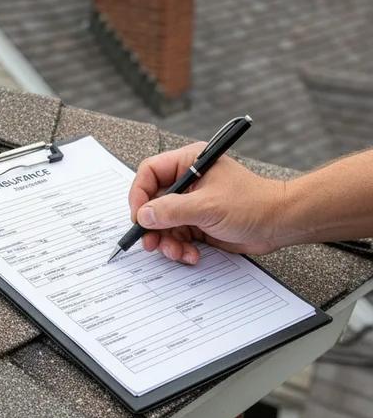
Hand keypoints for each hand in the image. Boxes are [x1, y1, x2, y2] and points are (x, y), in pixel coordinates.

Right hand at [128, 143, 286, 264]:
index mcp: (189, 163)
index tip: (138, 216)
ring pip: (163, 224)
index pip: (150, 173)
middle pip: (153, 202)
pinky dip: (179, 248)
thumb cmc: (253, 204)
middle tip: (151, 242)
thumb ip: (171, 210)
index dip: (139, 194)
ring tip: (177, 252)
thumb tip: (143, 215)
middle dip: (152, 226)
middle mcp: (187, 182)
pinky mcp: (197, 223)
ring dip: (167, 242)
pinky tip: (191, 254)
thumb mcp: (207, 206)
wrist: (279, 224)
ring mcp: (191, 204)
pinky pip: (176, 237)